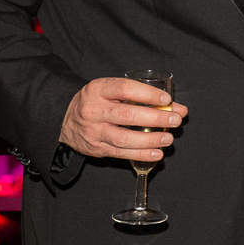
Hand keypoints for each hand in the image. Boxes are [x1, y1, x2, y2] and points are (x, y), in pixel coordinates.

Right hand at [59, 78, 189, 162]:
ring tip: (168, 138)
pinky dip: (141, 155)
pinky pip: (121, 153)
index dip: (148, 95)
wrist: (65, 119)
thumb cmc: (99, 102)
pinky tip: (157, 153)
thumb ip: (143, 97)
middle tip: (175, 120)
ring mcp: (93, 131)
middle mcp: (93, 110)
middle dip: (156, 118)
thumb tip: (178, 108)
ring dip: (150, 139)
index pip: (125, 89)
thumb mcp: (113, 92)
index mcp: (98, 89)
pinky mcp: (96, 148)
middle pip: (127, 115)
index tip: (167, 100)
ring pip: (124, 138)